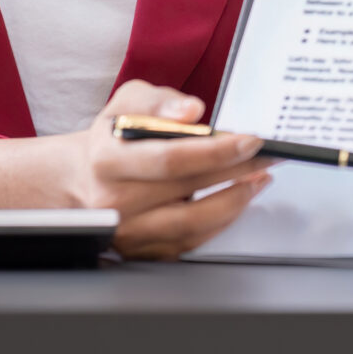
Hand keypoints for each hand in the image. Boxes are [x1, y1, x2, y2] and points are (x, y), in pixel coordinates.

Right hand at [69, 81, 272, 258]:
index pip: (170, 158)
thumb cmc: (112, 138)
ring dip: (235, 201)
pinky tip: (236, 199)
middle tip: (269, 155)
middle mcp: (115, 202)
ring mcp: (128, 232)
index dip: (215, 150)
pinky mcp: (142, 251)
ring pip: (193, 223)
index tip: (249, 140)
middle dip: (238, 169)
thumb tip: (192, 112)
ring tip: (258, 178)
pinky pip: (190, 242)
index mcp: (108, 160)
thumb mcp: (126, 103)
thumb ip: (158, 102)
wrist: (83, 178)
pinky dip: (219, 221)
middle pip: (188, 188)